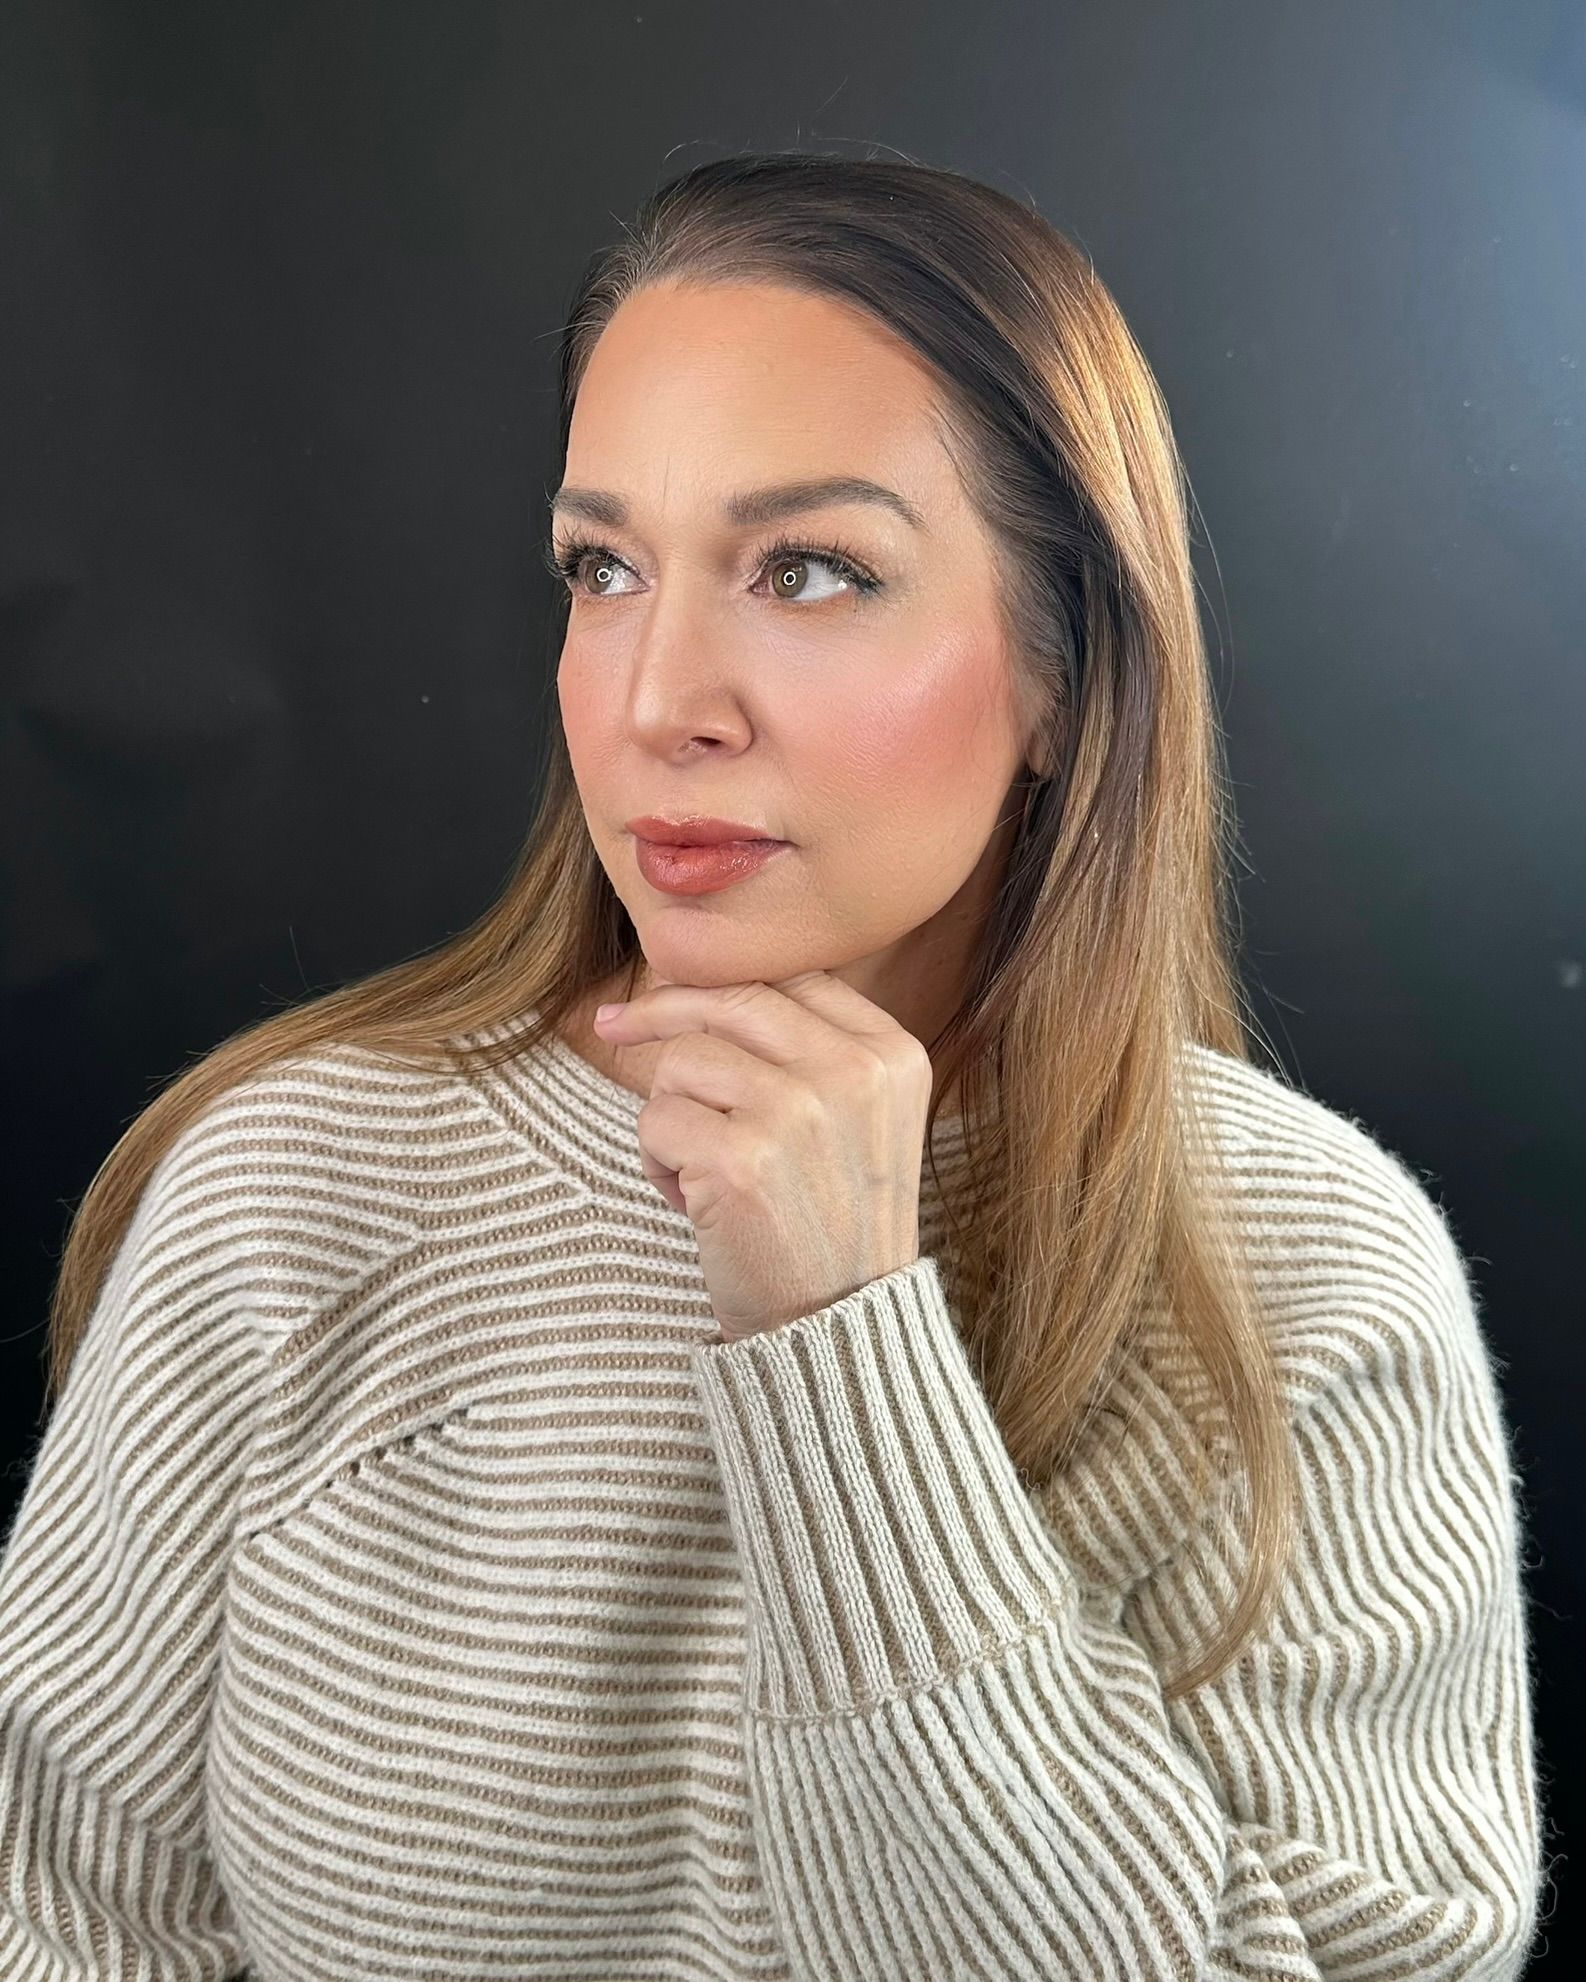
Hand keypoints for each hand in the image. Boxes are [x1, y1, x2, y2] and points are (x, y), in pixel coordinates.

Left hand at [593, 971, 933, 1342]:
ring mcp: (797, 1112)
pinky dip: (659, 1165)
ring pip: (681, 1062)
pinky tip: (696, 1203)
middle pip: (730, 1000)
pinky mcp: (740, 1159)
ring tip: (705, 1172)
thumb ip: (811, 1048)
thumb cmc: (834, 1222)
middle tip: (611, 1025)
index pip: (789, 977)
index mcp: (891, 1054)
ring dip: (671, 1117)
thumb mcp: (861, 1120)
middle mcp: (852, 1072)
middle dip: (660, 1011)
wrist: (839, 1329)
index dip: (719, 981)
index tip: (665, 990)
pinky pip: (656, 1121)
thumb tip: (703, 980)